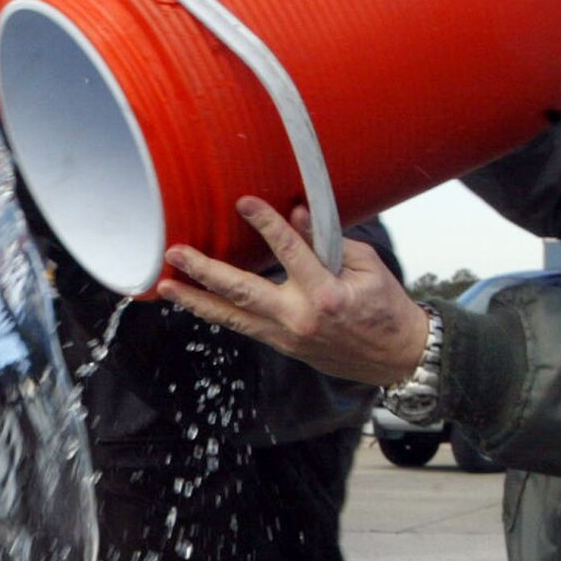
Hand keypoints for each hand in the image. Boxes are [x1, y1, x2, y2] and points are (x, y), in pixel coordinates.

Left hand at [160, 197, 430, 387]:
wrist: (396, 358)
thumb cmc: (385, 307)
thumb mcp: (366, 266)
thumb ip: (327, 242)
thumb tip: (297, 214)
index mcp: (325, 294)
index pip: (290, 252)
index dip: (266, 224)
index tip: (244, 202)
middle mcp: (299, 318)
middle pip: (242, 292)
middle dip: (204, 271)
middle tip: (175, 253)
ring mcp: (286, 336)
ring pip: (231, 317)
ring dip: (195, 300)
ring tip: (165, 286)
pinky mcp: (282, 346)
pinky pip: (242, 326)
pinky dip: (217, 312)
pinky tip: (194, 300)